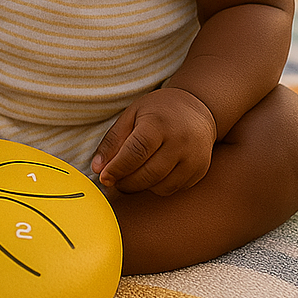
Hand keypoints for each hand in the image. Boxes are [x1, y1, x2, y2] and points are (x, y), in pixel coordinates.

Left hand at [91, 88, 216, 195]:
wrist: (197, 108)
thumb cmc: (159, 110)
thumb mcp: (132, 114)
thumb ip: (113, 140)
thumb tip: (98, 168)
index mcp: (159, 123)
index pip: (135, 152)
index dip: (117, 168)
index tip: (103, 177)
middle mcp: (180, 141)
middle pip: (147, 173)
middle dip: (125, 182)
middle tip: (113, 180)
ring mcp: (193, 158)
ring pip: (160, 186)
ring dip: (140, 186)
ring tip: (131, 175)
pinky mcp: (200, 171)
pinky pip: (173, 189)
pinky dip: (157, 187)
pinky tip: (151, 174)